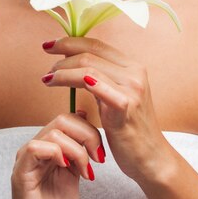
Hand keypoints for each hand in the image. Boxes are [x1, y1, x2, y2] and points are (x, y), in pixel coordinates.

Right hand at [8, 113, 101, 198]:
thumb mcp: (77, 169)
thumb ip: (79, 145)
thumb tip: (84, 114)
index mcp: (49, 146)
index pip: (69, 118)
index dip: (90, 129)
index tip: (101, 154)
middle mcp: (35, 149)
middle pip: (63, 120)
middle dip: (88, 136)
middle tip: (97, 159)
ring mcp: (26, 161)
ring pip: (54, 133)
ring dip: (77, 150)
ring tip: (85, 171)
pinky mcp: (20, 175)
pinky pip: (35, 148)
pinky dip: (57, 154)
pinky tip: (68, 170)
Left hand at [41, 37, 175, 182]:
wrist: (150, 157)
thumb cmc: (131, 130)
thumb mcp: (119, 97)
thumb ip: (104, 80)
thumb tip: (79, 66)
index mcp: (134, 67)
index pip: (98, 44)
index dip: (71, 41)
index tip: (51, 45)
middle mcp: (135, 72)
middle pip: (90, 53)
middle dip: (62, 54)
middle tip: (47, 66)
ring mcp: (132, 88)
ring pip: (88, 68)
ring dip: (62, 71)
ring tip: (48, 79)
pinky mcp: (125, 104)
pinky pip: (94, 84)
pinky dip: (71, 79)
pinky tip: (56, 82)